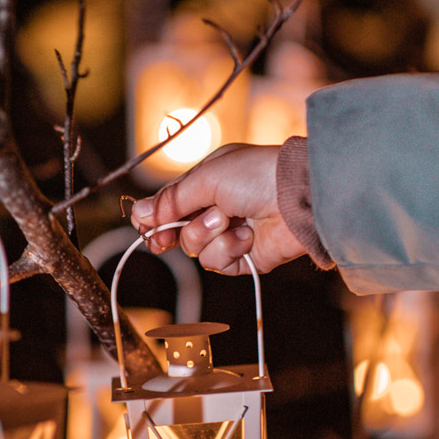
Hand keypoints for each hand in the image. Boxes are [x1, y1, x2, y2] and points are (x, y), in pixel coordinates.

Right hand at [127, 143, 306, 275]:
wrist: (301, 196)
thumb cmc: (257, 175)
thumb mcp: (207, 178)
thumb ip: (171, 200)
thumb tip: (138, 213)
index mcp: (208, 183)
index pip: (171, 205)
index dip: (156, 218)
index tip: (145, 227)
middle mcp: (218, 208)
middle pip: (179, 231)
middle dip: (175, 231)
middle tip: (164, 238)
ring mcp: (232, 234)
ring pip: (196, 250)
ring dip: (207, 236)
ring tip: (229, 221)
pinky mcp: (246, 257)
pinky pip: (219, 263)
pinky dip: (229, 249)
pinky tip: (247, 236)